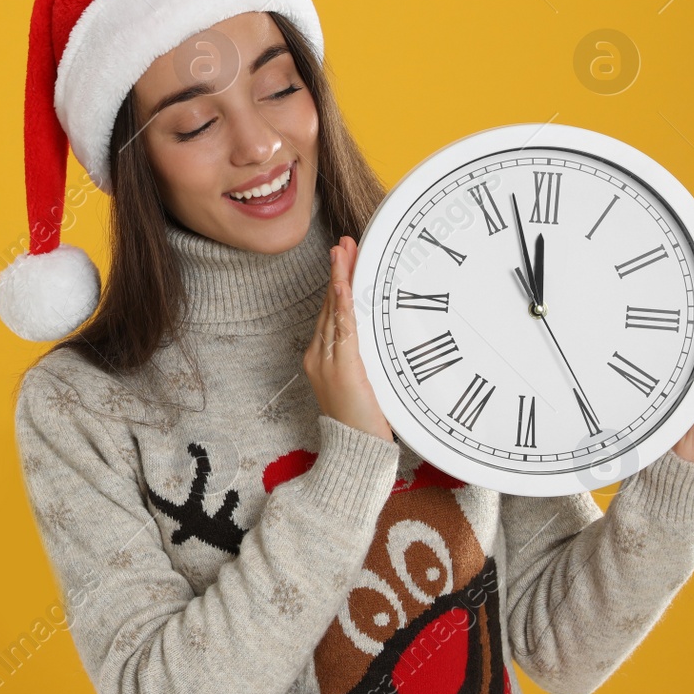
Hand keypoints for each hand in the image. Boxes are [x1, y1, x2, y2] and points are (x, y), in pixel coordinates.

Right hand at [304, 236, 394, 443]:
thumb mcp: (361, 384)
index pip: (329, 312)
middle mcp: (317, 355)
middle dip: (338, 272)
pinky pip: (342, 330)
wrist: (355, 450)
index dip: (337, 283)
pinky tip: (343, 286)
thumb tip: (375, 337)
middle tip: (345, 243)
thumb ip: (361, 359)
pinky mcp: (342, 368)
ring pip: (333, 312)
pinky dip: (342, 305)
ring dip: (340, 279)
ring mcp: (326, 361)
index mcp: (319, 358)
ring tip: (344, 252)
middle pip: (328, 306)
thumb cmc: (361, 422)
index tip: (345, 259)